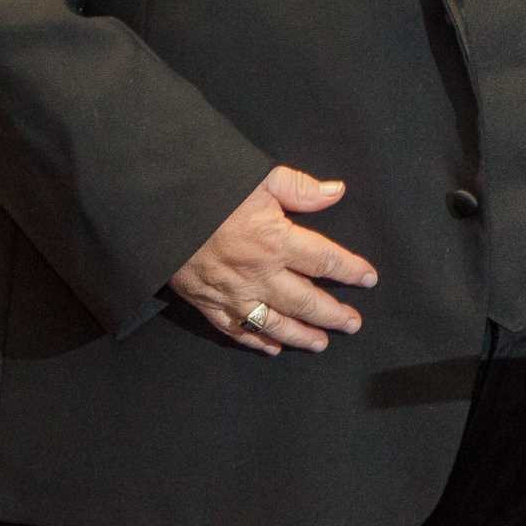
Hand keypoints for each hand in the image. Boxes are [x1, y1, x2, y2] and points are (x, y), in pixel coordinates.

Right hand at [167, 165, 379, 356]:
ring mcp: (233, 293)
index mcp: (277, 240)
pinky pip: (237, 329)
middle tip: (353, 324)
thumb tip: (337, 192)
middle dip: (333, 314)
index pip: (326, 260)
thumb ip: (300, 188)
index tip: (369, 279)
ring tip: (321, 343)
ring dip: (301, 335)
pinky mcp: (207, 303)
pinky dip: (256, 340)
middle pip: (306, 301)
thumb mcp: (259, 177)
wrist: (157, 210)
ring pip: (275, 323)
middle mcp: (260, 274)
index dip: (351, 270)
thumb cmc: (210, 189)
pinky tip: (272, 347)